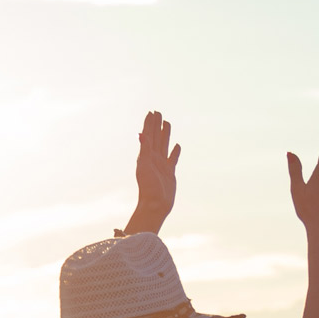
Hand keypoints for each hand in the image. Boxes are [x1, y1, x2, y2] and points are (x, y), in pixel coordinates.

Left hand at [131, 110, 179, 230]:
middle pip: (156, 138)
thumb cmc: (148, 187)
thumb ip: (144, 149)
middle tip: (158, 112)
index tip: (151, 112)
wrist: (155, 205)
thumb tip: (141, 133)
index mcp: (146, 156)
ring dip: (165, 134)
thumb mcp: (144, 166)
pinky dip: (175, 151)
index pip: (148, 136)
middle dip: (157, 125)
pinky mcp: (170, 173)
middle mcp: (154, 159)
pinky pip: (173, 159)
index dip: (149, 124)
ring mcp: (162, 165)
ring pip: (164, 145)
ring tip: (167, 123)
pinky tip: (177, 145)